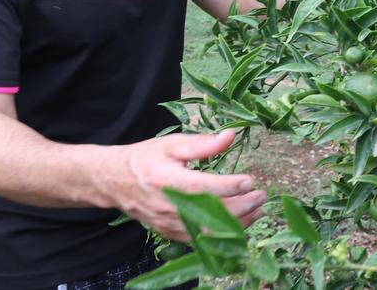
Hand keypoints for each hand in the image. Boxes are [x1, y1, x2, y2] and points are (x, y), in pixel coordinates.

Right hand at [98, 129, 265, 241]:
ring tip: (258, 210)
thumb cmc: (145, 159)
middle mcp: (168, 206)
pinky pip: (202, 241)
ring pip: (210, 232)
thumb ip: (202, 144)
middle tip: (262, 196)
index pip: (205, 187)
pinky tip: (240, 224)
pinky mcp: (171, 234)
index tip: (250, 180)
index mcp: (167, 179)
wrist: (115, 182)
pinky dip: (223, 235)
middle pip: (212, 213)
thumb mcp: (171, 144)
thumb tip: (230, 136)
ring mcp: (169, 224)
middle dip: (243, 206)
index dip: (231, 186)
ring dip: (238, 223)